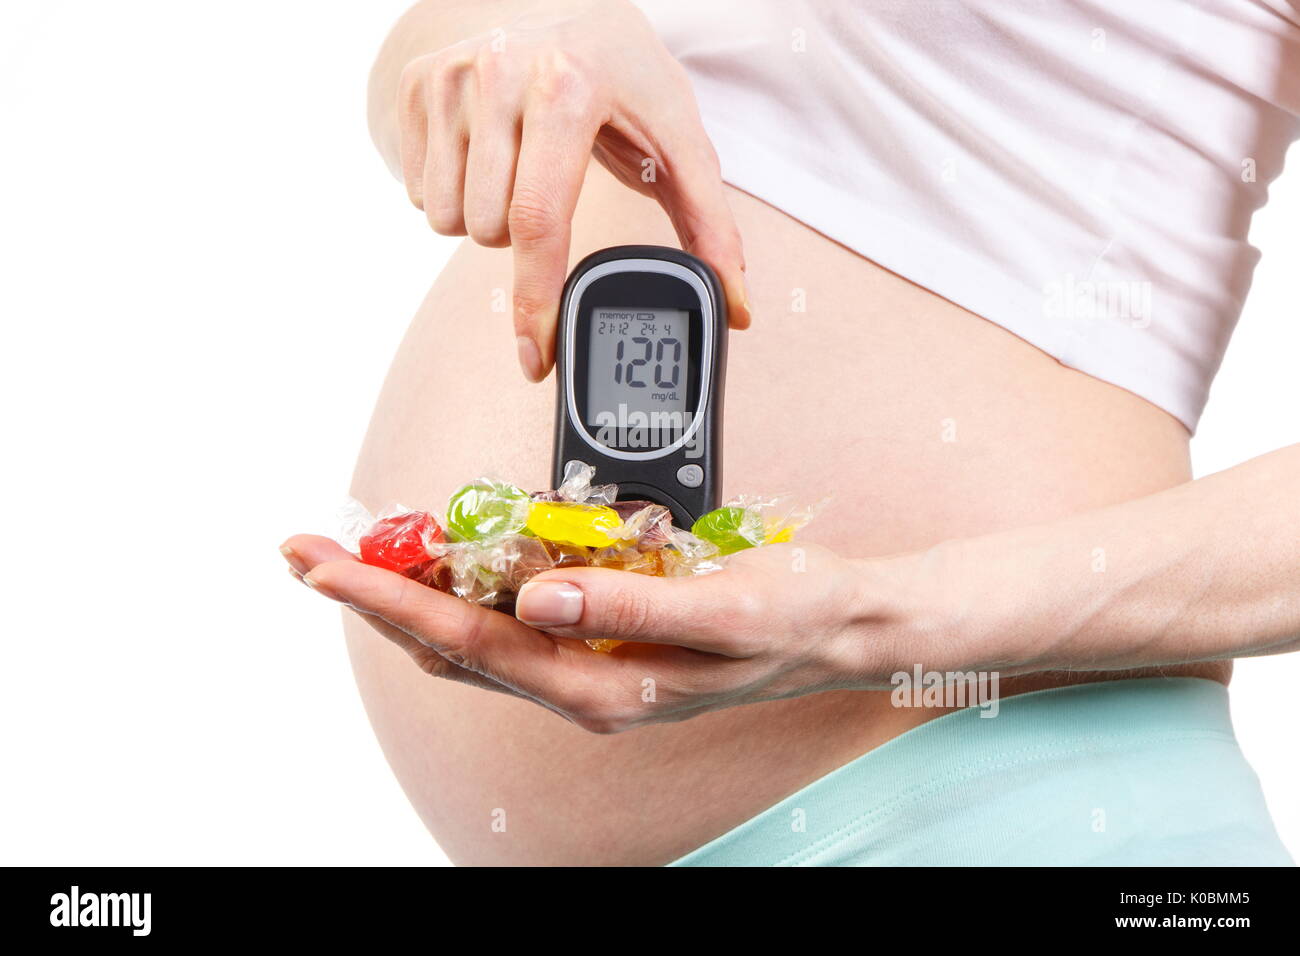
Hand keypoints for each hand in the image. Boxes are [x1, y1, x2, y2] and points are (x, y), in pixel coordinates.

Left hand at [281, 535, 902, 732]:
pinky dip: (467, 586)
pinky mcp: (598, 637)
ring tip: (358, 546)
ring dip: (411, 592)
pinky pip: (511, 620)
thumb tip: (535, 596)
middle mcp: (582, 684)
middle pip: (450, 644)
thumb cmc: (791, 617)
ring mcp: (587, 664)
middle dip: (374, 596)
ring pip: (473, 636)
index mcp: (603, 685)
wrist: (837, 625)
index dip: (388, 600)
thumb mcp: (725, 608)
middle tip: (308, 549)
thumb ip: (630, 604)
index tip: (326, 562)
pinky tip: (451, 554)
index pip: (470, 643)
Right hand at [395, 0, 749, 380]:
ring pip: (447, 218)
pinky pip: (420, 192)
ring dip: (484, 217)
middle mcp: (500, 74)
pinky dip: (454, 190)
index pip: (539, 219)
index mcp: (567, 88)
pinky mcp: (415, 85)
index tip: (535, 357)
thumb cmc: (626, 81)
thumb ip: (710, 227)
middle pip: (488, 232)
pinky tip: (488, 154)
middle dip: (522, 238)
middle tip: (552, 189)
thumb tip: (736, 307)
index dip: (535, 299)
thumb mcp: (678, 140)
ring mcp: (449, 76)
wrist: (563, 9)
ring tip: (521, 170)